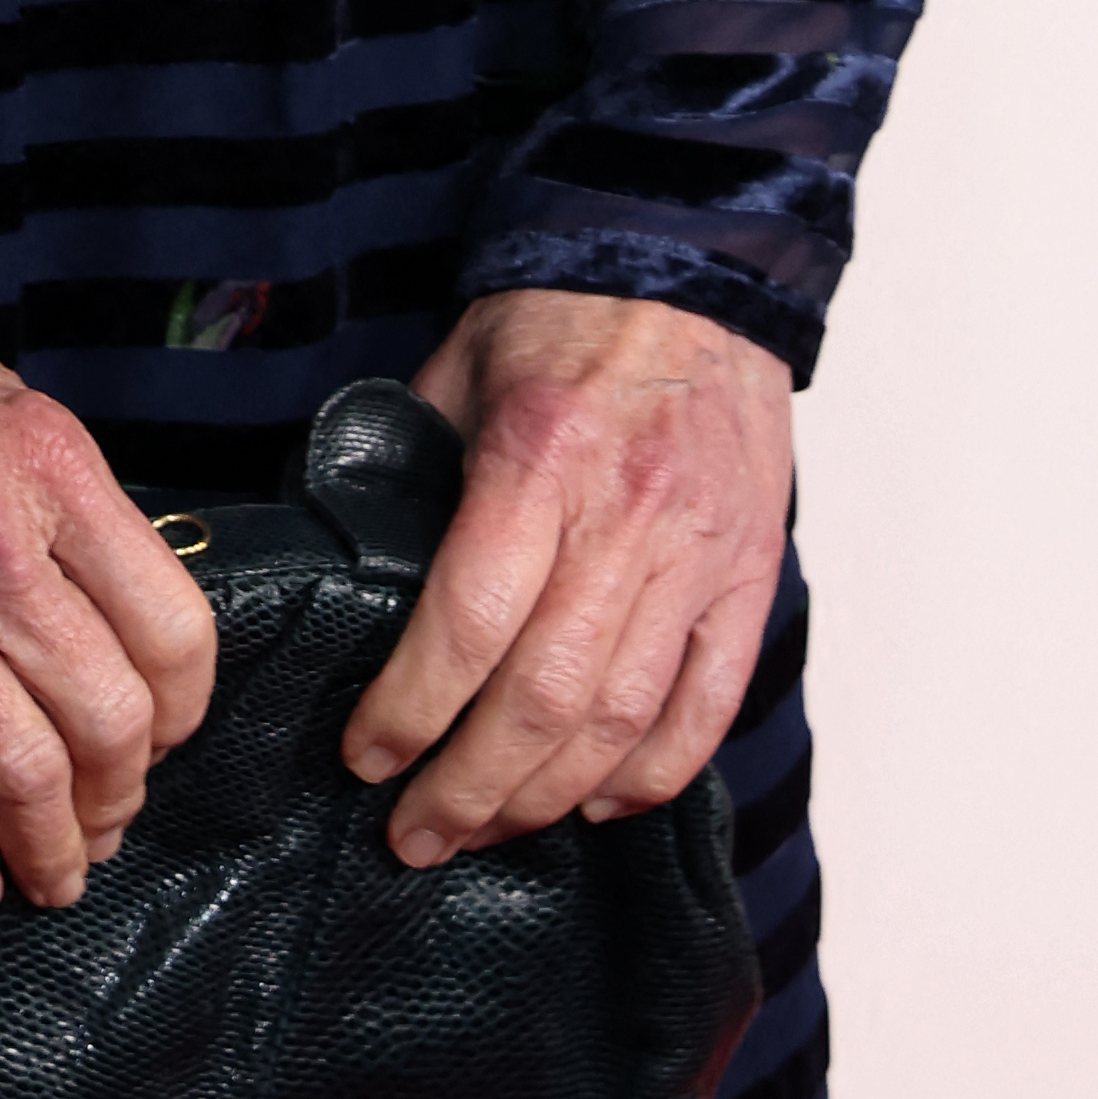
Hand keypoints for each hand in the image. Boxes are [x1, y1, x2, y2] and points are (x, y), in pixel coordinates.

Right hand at [0, 310, 218, 919]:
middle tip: (109, 817)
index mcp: (49, 467)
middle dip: (122, 793)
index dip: (184, 707)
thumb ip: (57, 495)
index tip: (166, 734)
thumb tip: (110, 599)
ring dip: (52, 845)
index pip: (171, 625)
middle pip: (110, 717)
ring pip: (23, 770)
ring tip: (55, 871)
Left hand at [340, 290, 791, 862]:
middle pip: (548, 695)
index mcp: (540, 455)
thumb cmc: (563, 316)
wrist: (690, 262)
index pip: (470, 619)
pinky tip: (597, 802)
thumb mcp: (457, 368)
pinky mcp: (749, 574)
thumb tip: (348, 568)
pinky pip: (707, 704)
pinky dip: (653, 774)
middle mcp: (628, 514)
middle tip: (416, 836)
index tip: (366, 759)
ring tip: (487, 831)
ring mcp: (699, 551)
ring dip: (549, 798)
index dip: (411, 709)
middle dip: (472, 788)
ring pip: (625, 719)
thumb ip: (411, 468)